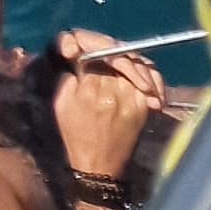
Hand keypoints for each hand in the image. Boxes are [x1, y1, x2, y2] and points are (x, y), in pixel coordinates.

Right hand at [52, 51, 160, 178]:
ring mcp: (130, 99)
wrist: (98, 166)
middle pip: (116, 54)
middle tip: (100, 47)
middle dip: (107, 47)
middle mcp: (112, 91)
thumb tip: (78, 54)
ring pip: (134, 64)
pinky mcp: (142, 108)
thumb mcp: (60, 103)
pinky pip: (149, 81)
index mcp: (88, 89)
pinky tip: (140, 74)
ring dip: (126, 58)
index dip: (84, 43)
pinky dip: (147, 74)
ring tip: (119, 59)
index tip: (78, 47)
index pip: (91, 51)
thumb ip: (68, 76)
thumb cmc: (74, 134)